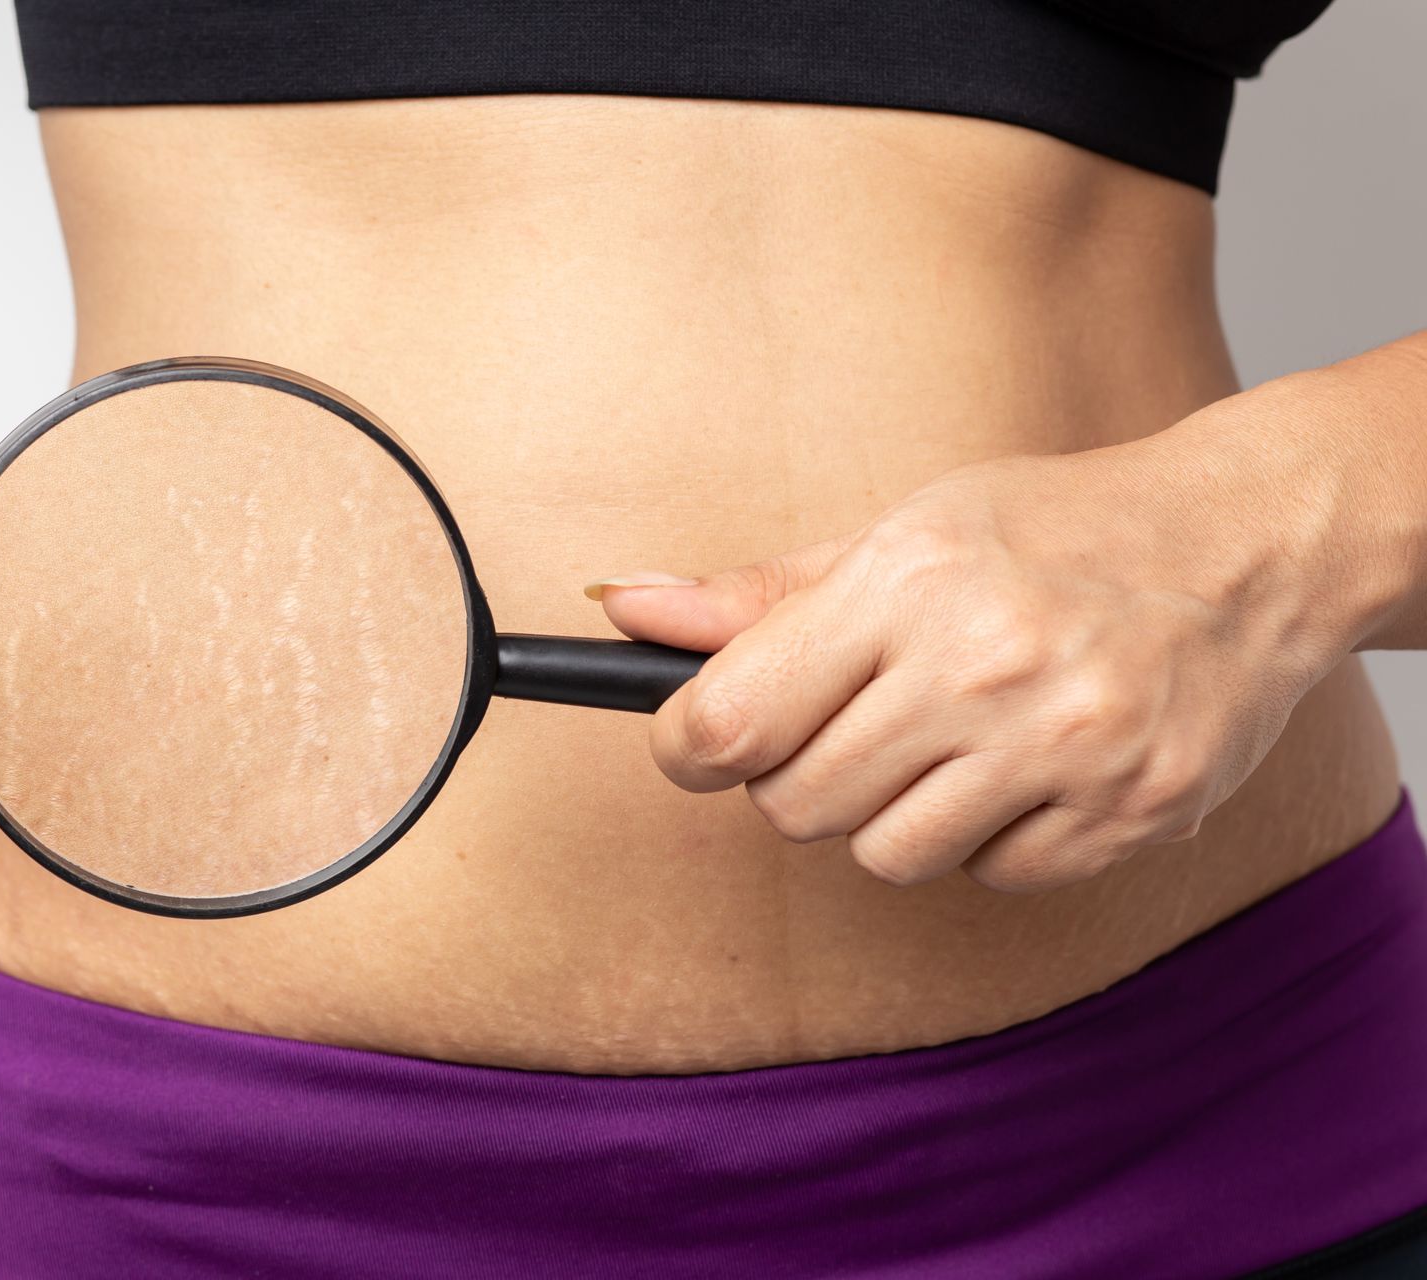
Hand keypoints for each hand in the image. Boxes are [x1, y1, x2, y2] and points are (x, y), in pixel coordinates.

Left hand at [589, 417, 1355, 891]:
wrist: (1249, 545)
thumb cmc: (1054, 531)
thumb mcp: (904, 533)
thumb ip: (760, 595)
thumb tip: (625, 609)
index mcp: (909, 583)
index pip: (731, 721)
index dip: (687, 748)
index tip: (696, 745)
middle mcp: (986, 666)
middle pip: (797, 806)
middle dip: (798, 778)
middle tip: (855, 726)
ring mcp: (1066, 747)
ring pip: (887, 857)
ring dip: (894, 815)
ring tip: (951, 743)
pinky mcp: (1130, 814)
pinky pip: (991, 876)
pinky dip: (991, 838)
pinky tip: (1027, 766)